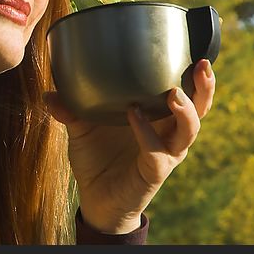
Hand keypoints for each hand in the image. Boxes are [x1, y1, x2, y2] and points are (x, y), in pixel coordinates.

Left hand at [44, 59, 215, 233]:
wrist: (95, 200)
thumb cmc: (97, 160)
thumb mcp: (82, 129)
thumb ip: (70, 110)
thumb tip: (49, 93)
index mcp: (158, 118)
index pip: (188, 94)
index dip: (197, 76)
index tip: (198, 53)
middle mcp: (168, 134)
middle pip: (200, 109)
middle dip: (205, 87)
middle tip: (201, 66)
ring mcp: (165, 153)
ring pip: (189, 130)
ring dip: (185, 110)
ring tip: (174, 93)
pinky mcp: (154, 172)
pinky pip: (157, 151)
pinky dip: (146, 131)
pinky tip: (134, 116)